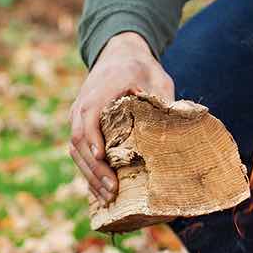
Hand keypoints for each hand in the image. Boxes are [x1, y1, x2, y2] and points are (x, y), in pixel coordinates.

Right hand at [69, 32, 174, 204]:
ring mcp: (78, 116)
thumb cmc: (142, 67)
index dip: (93, 136)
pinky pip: (79, 153)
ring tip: (107, 198)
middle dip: (94, 168)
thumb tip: (176, 124)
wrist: (120, 54)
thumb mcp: (158, 77)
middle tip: (113, 189)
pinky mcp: (81, 127)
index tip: (102, 156)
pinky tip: (100, 193)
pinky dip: (89, 173)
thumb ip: (162, 98)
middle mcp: (83, 103)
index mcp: (102, 88)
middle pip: (79, 139)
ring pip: (76, 150)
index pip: (89, 114)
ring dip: (90, 175)